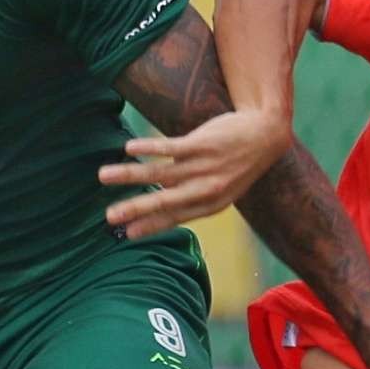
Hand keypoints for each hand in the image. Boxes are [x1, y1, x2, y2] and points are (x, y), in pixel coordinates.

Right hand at [97, 108, 292, 238]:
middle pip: (163, 201)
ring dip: (129, 175)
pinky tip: (129, 148)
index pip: (173, 218)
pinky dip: (148, 148)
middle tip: (110, 217)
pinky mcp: (202, 144)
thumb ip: (194, 197)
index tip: (126, 235)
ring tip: (104, 175)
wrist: (265, 133)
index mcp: (210, 204)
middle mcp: (205, 189)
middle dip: (135, 209)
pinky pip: (170, 148)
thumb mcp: (223, 188)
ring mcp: (203, 166)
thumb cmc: (238, 162)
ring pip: (159, 174)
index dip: (149, 226)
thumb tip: (160, 203)